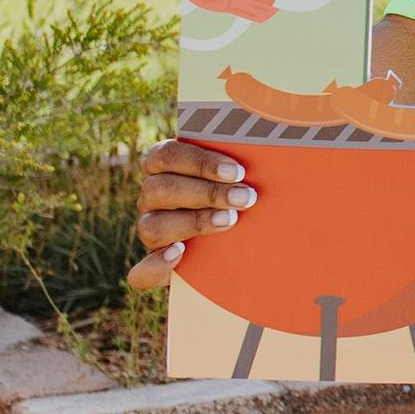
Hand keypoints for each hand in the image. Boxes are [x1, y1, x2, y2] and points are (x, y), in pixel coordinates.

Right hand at [125, 140, 256, 290]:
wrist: (243, 236)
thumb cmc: (242, 188)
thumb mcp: (240, 171)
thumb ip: (243, 159)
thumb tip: (273, 141)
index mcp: (163, 165)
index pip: (166, 155)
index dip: (200, 163)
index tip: (238, 171)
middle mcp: (151, 195)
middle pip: (161, 189)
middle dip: (208, 193)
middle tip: (246, 198)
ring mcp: (150, 228)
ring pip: (152, 226)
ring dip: (194, 222)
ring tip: (230, 221)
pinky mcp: (153, 263)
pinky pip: (141, 272)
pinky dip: (157, 266)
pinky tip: (181, 254)